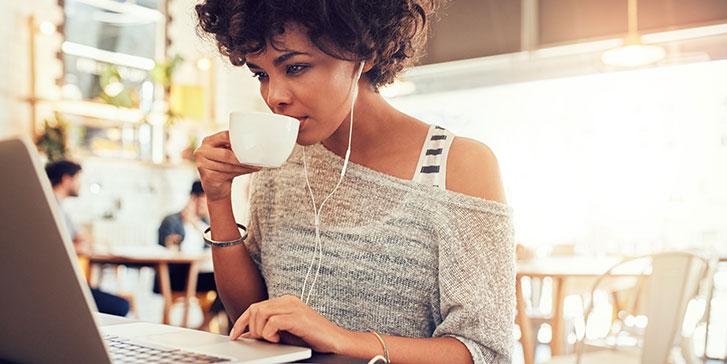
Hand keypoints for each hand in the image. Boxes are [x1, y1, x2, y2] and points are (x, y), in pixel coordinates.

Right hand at [193, 131, 260, 201]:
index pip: (225, 136)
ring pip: (228, 165)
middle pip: (226, 153)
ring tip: (255, 166)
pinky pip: (227, 174)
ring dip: (244, 166)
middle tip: (256, 159)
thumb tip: (254, 143)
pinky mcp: (207, 176)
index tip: (252, 144)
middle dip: (243, 157)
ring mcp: (202, 164)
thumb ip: (233, 146)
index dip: (239, 140)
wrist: (216, 187)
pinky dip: (240, 173)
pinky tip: (249, 171)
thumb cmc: (224, 166)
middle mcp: (201, 151)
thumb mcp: (227, 153)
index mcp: (207, 141)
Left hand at [229, 295, 350, 352]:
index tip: (234, 334)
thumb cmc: (311, 337)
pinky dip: (270, 333)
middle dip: (251, 328)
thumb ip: (266, 330)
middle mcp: (288, 301)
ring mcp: (293, 307)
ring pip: (261, 314)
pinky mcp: (298, 317)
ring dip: (260, 331)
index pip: (255, 306)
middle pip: (255, 309)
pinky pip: (272, 322)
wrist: (335, 340)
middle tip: (260, 340)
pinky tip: (277, 340)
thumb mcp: (284, 333)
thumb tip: (246, 334)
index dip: (241, 321)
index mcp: (285, 301)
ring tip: (271, 340)